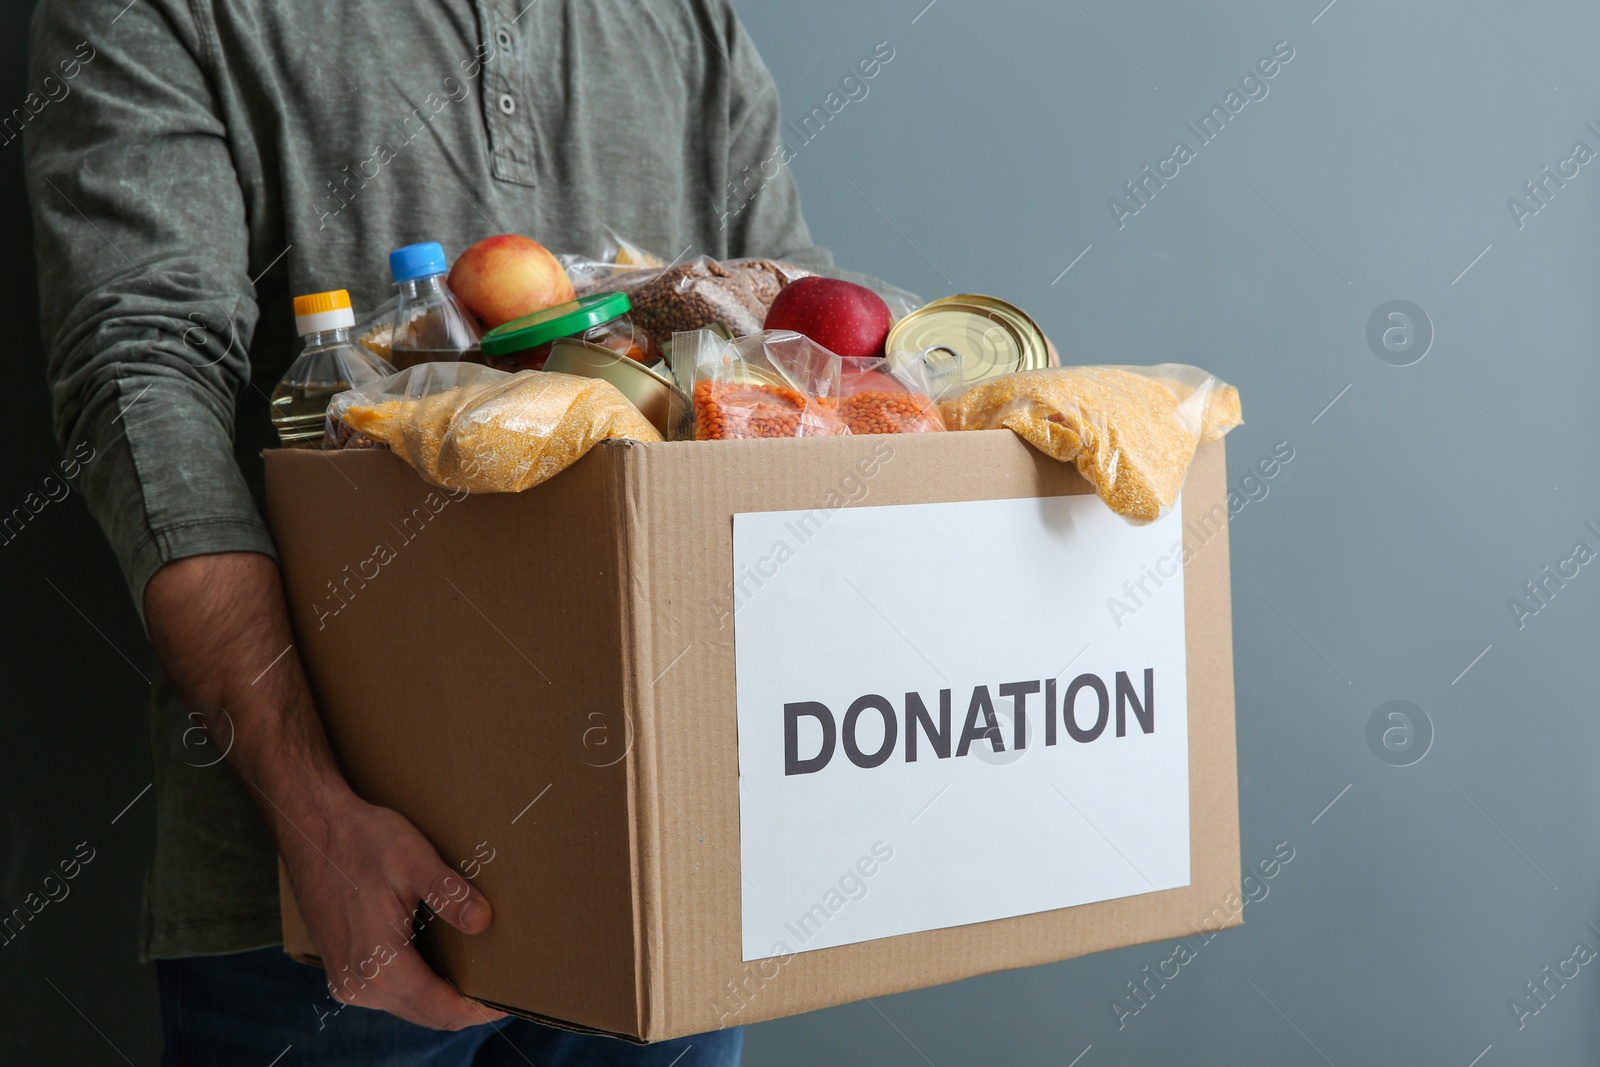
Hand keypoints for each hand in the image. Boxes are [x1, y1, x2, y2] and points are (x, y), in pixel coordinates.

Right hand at [278, 785, 506, 1030]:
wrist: (312, 830)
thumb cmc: (362, 841)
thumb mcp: (413, 859)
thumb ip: (449, 893)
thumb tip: (483, 921)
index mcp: (380, 964)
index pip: (443, 1009)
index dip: (481, 1010)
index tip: (511, 1002)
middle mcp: (360, 985)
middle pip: (429, 1015)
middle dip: (466, 1009)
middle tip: (503, 991)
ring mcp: (347, 982)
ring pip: (409, 1007)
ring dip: (442, 1001)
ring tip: (478, 980)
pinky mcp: (342, 971)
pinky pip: (390, 995)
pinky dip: (418, 990)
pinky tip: (439, 968)